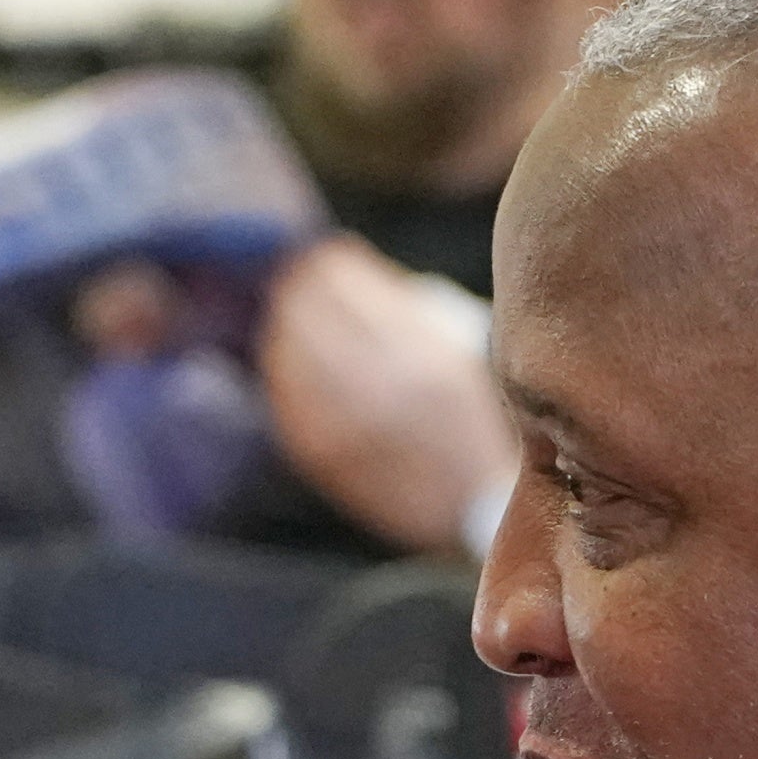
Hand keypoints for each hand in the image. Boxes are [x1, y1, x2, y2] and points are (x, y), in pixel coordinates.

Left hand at [259, 233, 522, 553]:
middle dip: (301, 293)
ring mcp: (357, 430)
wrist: (476, 503)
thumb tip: (348, 268)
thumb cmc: (473, 417)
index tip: (323, 255)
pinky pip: (291, 408)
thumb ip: (412, 310)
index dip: (334, 272)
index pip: (362, 298)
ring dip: (285, 331)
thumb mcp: (462, 352)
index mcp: (433, 360)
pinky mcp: (333, 461)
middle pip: (321, 325)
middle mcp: (393, 392)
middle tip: (291, 277)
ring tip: (283, 315)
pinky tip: (281, 362)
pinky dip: (282, 379)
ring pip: (299, 364)